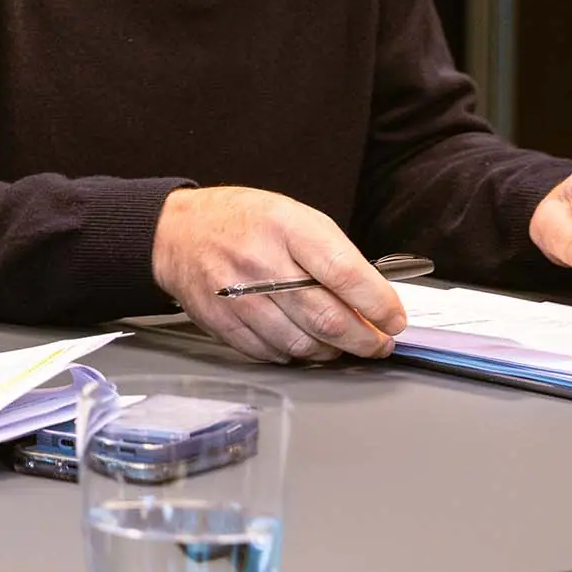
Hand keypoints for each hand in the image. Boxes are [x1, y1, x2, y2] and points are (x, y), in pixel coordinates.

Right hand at [152, 186, 405, 363]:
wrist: (177, 232)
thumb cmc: (244, 223)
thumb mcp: (294, 216)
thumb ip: (333, 254)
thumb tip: (373, 300)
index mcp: (286, 227)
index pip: (344, 273)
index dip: (378, 304)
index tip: (394, 319)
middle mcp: (259, 261)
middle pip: (326, 317)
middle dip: (365, 340)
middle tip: (378, 344)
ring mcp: (236, 295)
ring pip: (302, 343)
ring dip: (331, 351)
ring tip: (340, 344)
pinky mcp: (221, 321)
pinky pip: (272, 353)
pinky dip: (295, 354)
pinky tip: (302, 341)